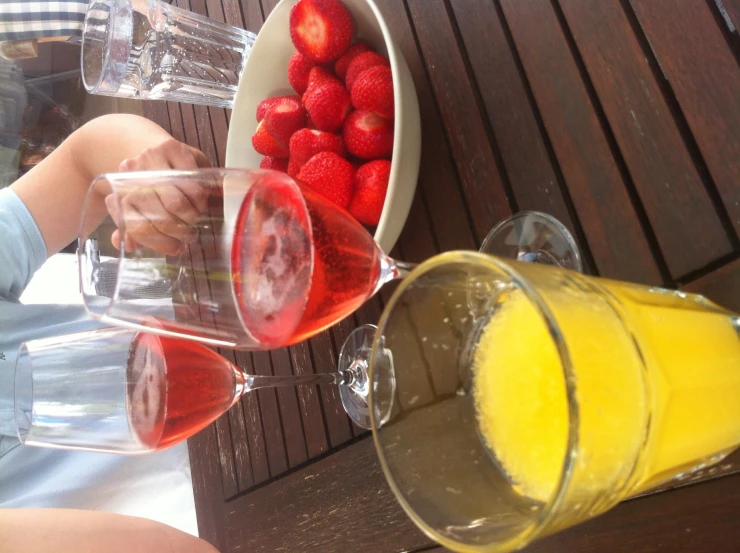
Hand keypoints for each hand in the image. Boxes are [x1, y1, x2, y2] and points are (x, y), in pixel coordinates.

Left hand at [108, 139, 212, 254]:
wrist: (154, 151)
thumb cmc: (150, 187)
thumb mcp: (140, 207)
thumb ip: (132, 229)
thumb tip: (124, 244)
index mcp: (119, 194)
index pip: (138, 227)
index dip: (160, 243)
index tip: (175, 248)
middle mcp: (130, 174)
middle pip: (161, 217)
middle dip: (180, 231)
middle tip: (189, 235)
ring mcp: (150, 159)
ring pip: (177, 202)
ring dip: (191, 216)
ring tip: (194, 218)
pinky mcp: (172, 149)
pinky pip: (192, 184)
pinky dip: (200, 200)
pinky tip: (199, 202)